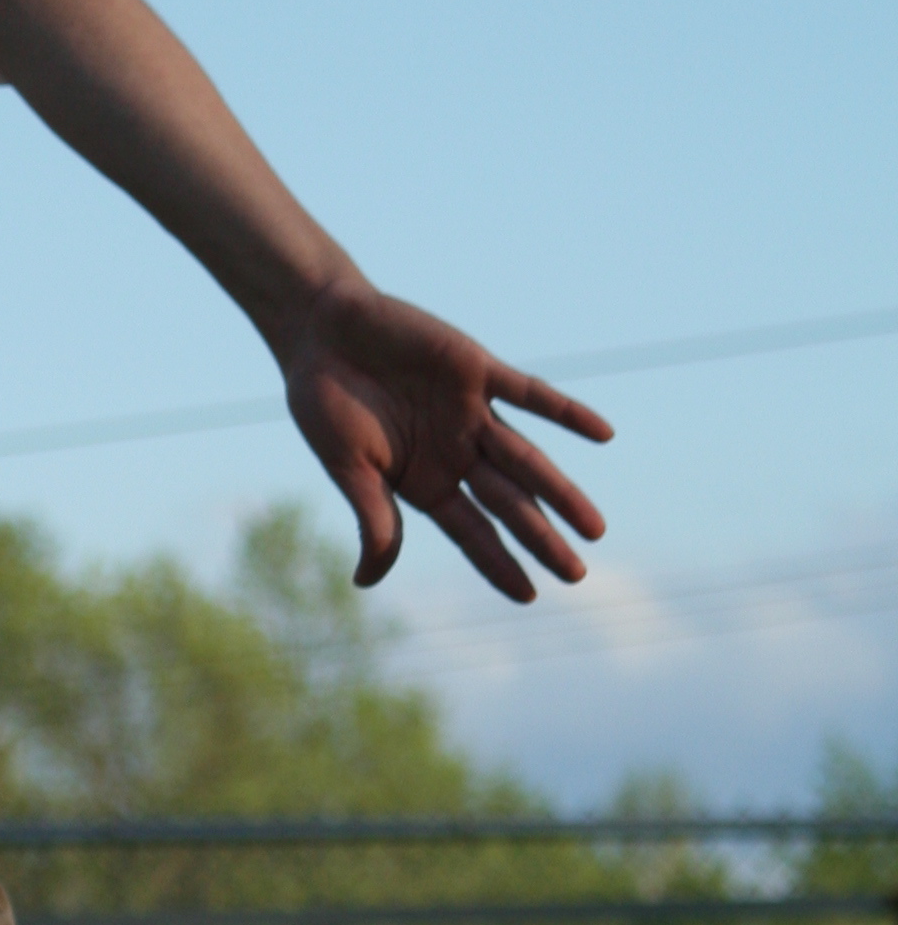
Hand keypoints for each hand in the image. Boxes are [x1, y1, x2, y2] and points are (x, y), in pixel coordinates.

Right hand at [281, 280, 611, 600]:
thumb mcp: (347, 469)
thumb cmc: (324, 402)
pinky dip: (566, 412)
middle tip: (577, 574)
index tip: (529, 595)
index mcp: (424, 481)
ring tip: (594, 528)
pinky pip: (530, 393)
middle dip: (542, 539)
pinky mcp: (476, 369)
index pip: (471, 532)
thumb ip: (373, 519)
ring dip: (561, 492)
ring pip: (526, 460)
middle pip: (509, 504)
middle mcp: (455, 452)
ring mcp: (470, 412)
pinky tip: (603, 434)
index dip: (499, 563)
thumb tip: (368, 582)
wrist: (322, 329)